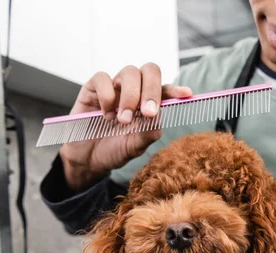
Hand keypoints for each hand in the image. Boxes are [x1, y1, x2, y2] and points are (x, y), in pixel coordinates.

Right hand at [59, 63, 192, 191]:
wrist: (88, 158)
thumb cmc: (115, 149)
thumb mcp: (135, 147)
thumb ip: (148, 133)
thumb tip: (158, 116)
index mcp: (149, 103)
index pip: (166, 90)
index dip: (176, 90)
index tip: (186, 94)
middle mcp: (134, 90)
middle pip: (150, 71)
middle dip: (152, 90)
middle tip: (148, 112)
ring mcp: (114, 87)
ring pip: (129, 72)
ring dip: (130, 96)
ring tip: (123, 120)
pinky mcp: (92, 88)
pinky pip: (102, 78)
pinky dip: (107, 95)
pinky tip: (106, 114)